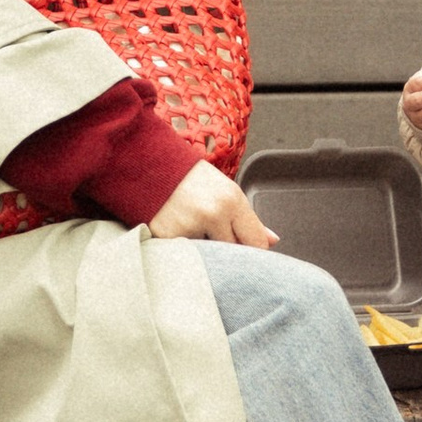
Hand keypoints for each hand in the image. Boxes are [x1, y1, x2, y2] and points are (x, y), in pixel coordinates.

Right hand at [146, 162, 276, 245]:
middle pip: (232, 253)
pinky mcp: (167, 238)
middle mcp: (213, 214)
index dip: (253, 250)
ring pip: (209, 256)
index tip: (248, 251)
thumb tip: (272, 240)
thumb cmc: (190, 178)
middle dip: (228, 250)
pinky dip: (183, 250)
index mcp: (231, 200)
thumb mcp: (225, 190)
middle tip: (214, 235)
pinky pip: (185, 256)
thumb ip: (248, 219)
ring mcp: (189, 227)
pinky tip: (177, 231)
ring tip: (192, 228)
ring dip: (205, 250)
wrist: (149, 165)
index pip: (255, 242)